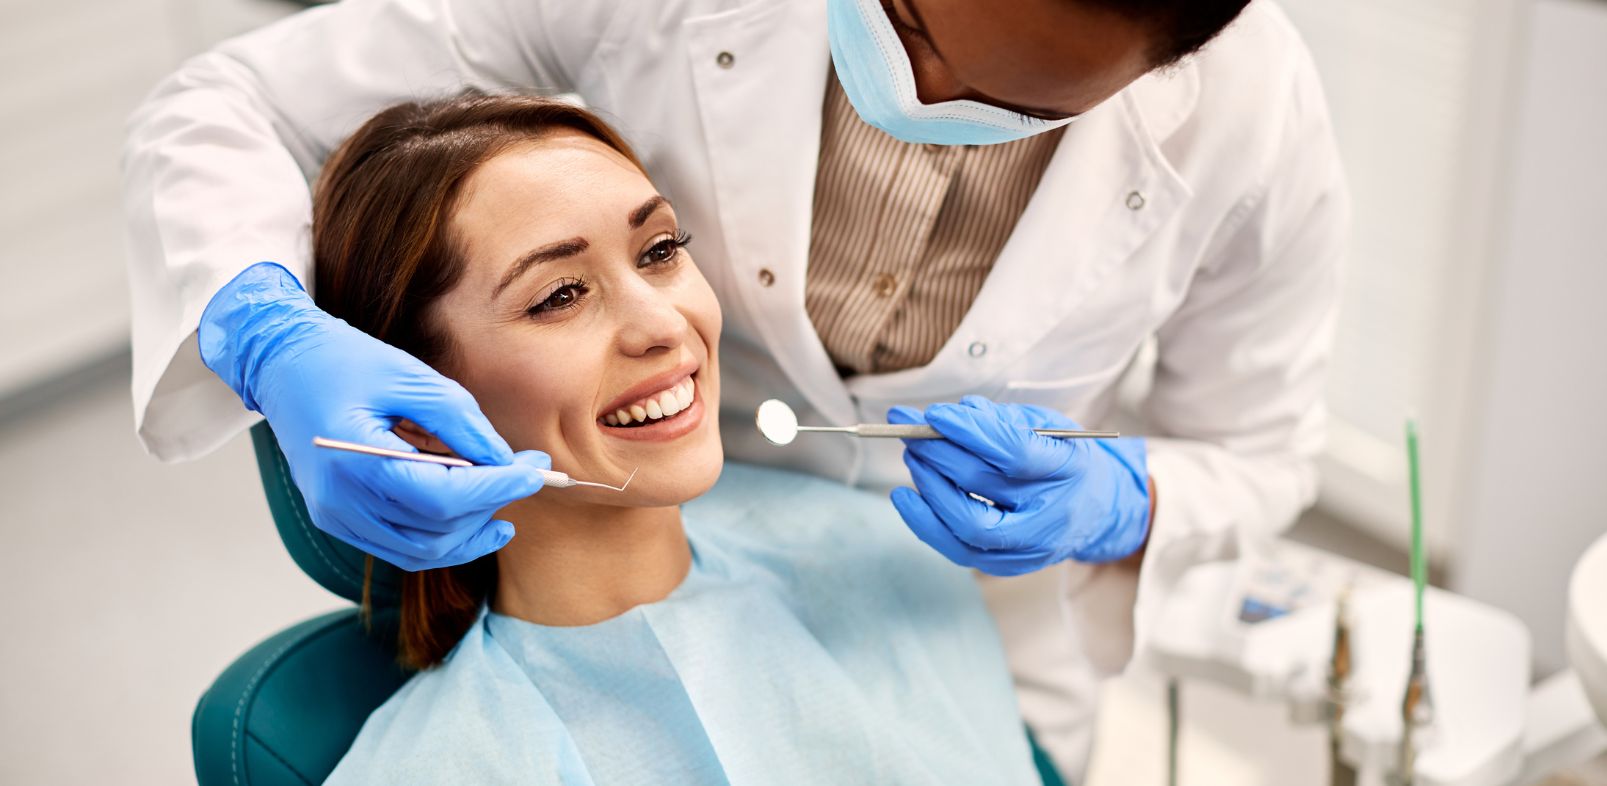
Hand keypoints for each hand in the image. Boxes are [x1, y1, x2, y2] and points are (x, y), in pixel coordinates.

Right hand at [199, 262, 548, 569]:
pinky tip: (474, 517)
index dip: (497, 489)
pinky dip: (442, 538)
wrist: (281, 364)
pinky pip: (399, 547)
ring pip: (421, 550)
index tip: (536, 470)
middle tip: (527, 473)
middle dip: (491, 505)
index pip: (443, 497)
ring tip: (505, 496)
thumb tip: (505, 461)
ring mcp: (336, 516)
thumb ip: (461, 422)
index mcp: (355, 461)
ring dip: (471, 530)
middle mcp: (341, 501)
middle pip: (436, 530)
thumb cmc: (342, 360)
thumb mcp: (409, 376)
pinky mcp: (338, 520)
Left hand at [888, 395, 1149, 575]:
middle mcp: (1051, 512)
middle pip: (983, 484)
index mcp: (1069, 467)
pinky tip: (905, 497)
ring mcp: (1029, 546)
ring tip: (913, 456)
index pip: (1014, 451)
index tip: (935, 414)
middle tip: (912, 430)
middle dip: (938, 453)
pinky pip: (958, 549)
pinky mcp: (1006, 566)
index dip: (969, 431)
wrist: (1094, 509)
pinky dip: (925, 522)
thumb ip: (1003, 419)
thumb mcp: (1047, 426)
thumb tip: (956, 414)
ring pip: (968, 523)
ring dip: (929, 486)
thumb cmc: (1062, 459)